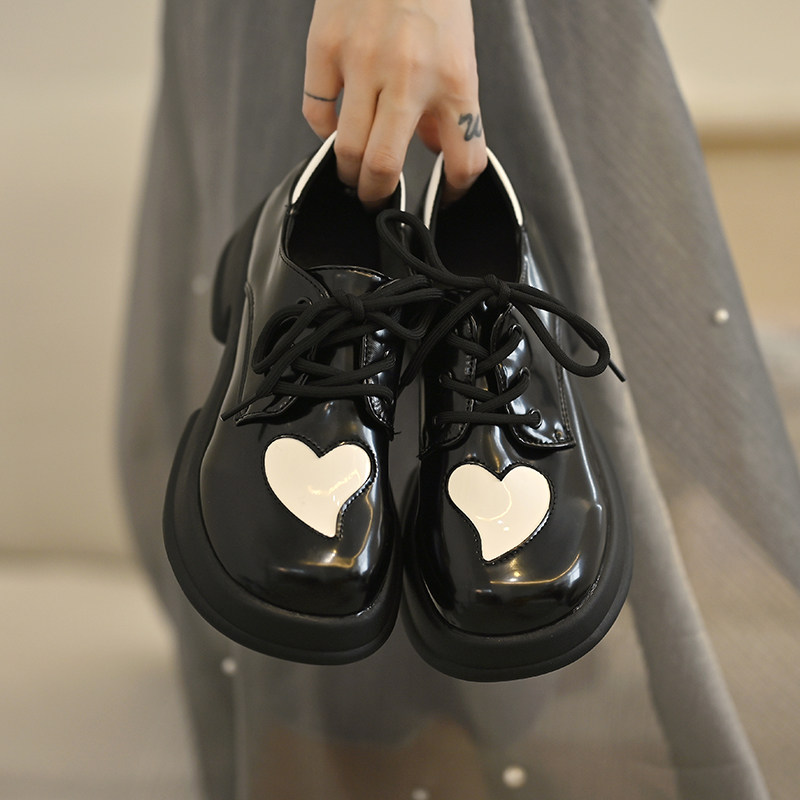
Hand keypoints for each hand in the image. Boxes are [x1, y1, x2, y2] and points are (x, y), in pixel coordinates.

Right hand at [304, 0, 486, 205]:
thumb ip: (450, 109)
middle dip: (377, 197)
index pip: (462, 160)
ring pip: (346, 150)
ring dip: (348, 174)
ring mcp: (363, 62)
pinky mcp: (327, 47)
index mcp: (453, 80)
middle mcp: (408, 76)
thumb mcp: (460, 55)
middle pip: (383, 167)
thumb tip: (432, 151)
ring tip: (353, 173)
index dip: (455, 190)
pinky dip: (324, 131)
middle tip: (376, 199)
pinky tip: (335, 126)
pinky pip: (316, 113)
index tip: (446, 195)